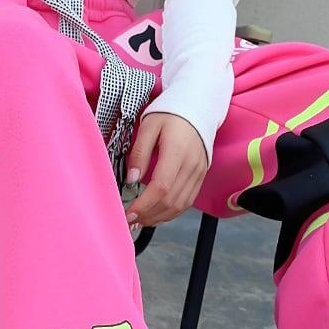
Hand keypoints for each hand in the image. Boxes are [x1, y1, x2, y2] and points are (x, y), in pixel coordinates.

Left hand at [123, 111, 207, 228]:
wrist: (198, 106)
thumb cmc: (170, 113)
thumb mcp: (148, 126)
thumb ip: (139, 153)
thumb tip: (131, 180)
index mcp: (177, 151)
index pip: (161, 187)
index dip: (144, 205)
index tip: (128, 213)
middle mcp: (191, 166)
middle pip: (170, 201)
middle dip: (148, 215)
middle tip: (130, 221)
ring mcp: (199, 173)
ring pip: (180, 205)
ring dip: (159, 217)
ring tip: (140, 221)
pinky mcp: (200, 176)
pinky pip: (187, 201)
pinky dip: (171, 212)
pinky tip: (156, 214)